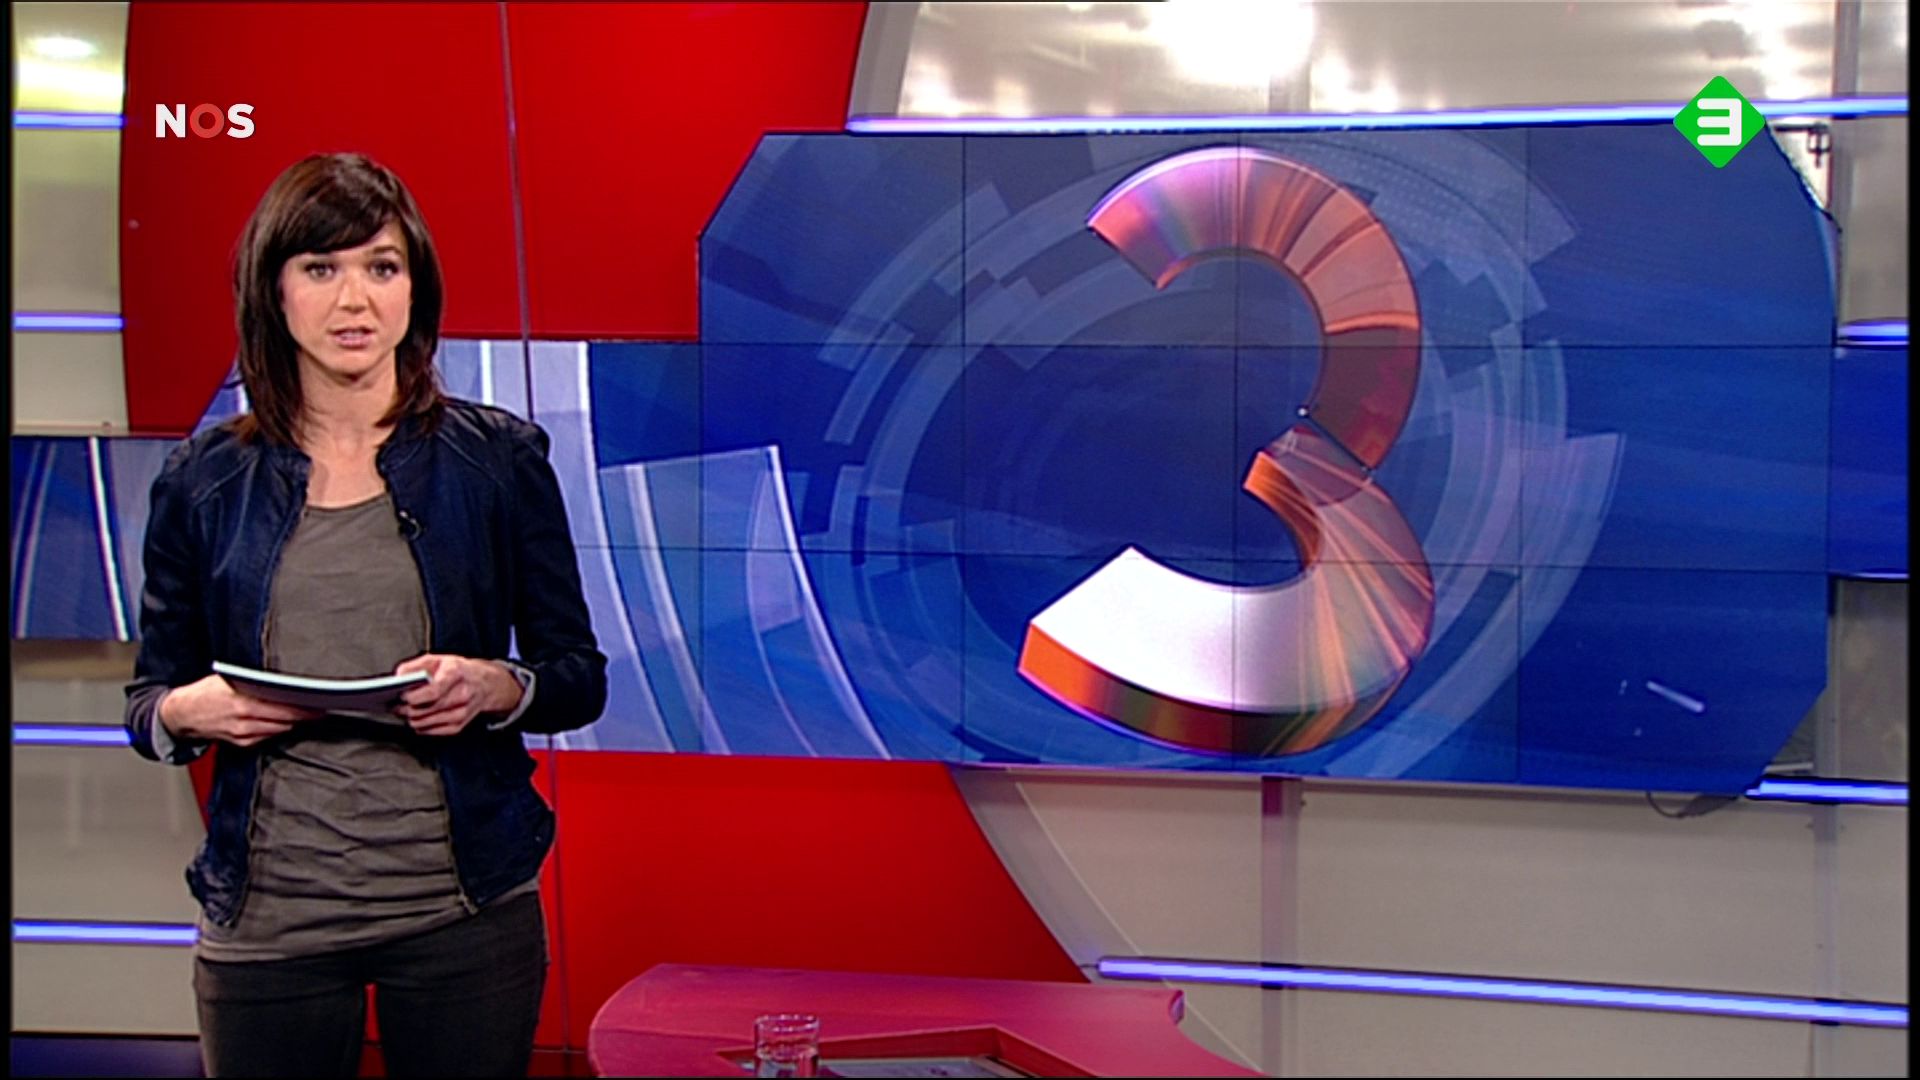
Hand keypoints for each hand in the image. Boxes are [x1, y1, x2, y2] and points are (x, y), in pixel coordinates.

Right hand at [160, 673, 322, 746]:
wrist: (182, 715)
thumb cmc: (206, 693)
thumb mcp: (228, 679)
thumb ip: (255, 682)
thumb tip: (283, 678)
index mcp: (241, 700)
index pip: (281, 704)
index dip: (303, 704)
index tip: (320, 700)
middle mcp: (244, 719)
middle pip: (285, 719)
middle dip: (305, 714)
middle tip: (323, 707)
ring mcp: (243, 734)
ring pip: (280, 729)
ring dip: (294, 722)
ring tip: (310, 713)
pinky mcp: (243, 743)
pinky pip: (269, 736)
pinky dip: (280, 728)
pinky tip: (288, 722)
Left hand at [394, 654, 523, 736]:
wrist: (485, 684)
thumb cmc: (458, 671)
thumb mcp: (437, 659)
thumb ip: (415, 666)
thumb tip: (397, 677)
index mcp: (456, 674)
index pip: (433, 692)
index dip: (413, 696)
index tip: (400, 695)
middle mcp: (462, 695)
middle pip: (425, 709)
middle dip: (405, 708)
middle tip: (395, 703)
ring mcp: (461, 713)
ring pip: (424, 722)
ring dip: (410, 717)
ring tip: (404, 709)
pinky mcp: (458, 726)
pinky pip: (429, 730)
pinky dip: (419, 725)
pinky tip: (417, 716)